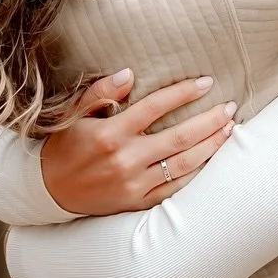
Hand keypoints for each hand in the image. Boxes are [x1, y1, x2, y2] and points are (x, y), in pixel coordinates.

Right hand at [40, 70, 235, 215]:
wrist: (48, 191)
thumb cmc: (64, 146)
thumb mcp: (73, 114)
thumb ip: (100, 92)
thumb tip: (129, 74)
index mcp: (110, 133)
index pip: (155, 107)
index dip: (183, 93)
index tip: (206, 82)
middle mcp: (125, 159)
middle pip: (179, 137)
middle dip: (209, 121)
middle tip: (230, 107)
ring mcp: (134, 184)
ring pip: (183, 164)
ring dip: (211, 146)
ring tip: (230, 130)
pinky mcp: (137, 203)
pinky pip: (175, 189)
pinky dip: (198, 175)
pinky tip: (213, 161)